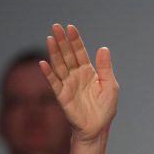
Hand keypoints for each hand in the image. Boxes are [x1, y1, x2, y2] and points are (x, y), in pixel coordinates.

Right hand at [39, 24, 118, 143]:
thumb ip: (105, 68)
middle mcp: (76, 75)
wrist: (97, 128)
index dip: (75, 40)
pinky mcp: (61, 96)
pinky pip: (53, 82)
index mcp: (89, 71)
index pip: (80, 52)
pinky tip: (43, 63)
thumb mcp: (110, 85)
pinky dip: (48, 73)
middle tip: (56, 26)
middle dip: (62, 41)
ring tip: (50, 38)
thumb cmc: (105, 107)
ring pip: (59, 65)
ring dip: (54, 52)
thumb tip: (104, 48)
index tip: (70, 27)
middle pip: (67, 55)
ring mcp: (68, 84)